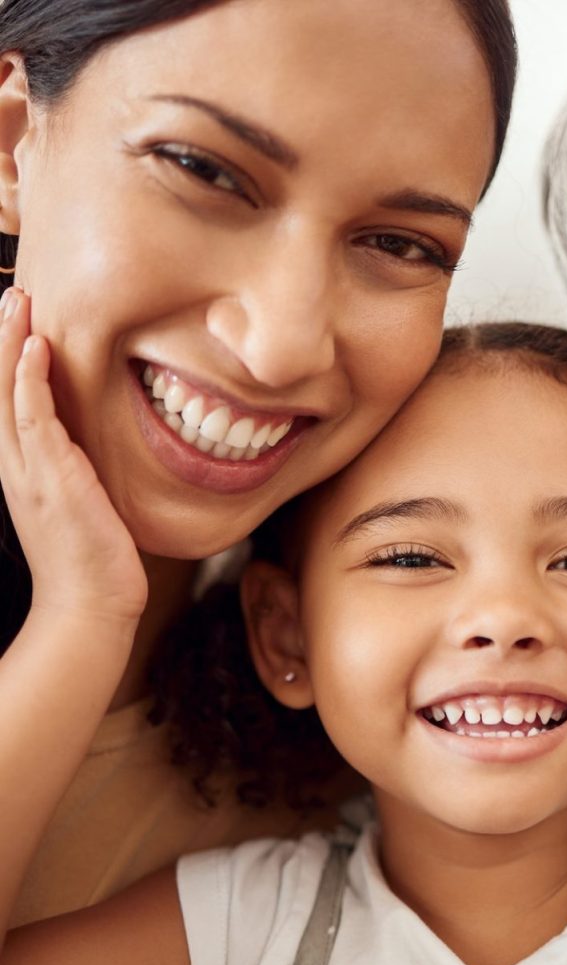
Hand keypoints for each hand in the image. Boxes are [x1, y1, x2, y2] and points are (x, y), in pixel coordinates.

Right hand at [0, 289, 146, 626]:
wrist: (91, 605)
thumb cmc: (92, 558)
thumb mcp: (84, 502)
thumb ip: (80, 470)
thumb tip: (93, 450)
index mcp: (25, 468)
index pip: (12, 401)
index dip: (12, 359)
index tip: (20, 319)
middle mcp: (18, 464)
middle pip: (1, 388)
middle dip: (3, 338)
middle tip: (10, 292)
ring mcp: (29, 470)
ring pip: (10, 394)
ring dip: (10, 345)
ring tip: (15, 301)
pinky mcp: (51, 477)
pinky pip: (34, 418)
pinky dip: (30, 381)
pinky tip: (35, 347)